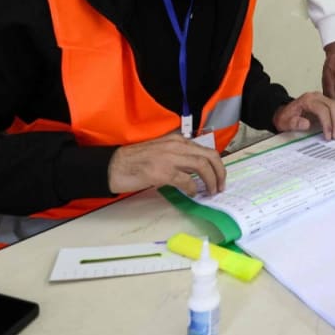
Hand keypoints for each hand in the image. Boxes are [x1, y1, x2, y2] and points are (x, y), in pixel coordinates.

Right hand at [107, 131, 225, 195]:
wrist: (113, 165)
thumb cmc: (136, 161)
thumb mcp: (162, 152)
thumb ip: (179, 157)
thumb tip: (196, 172)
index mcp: (177, 140)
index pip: (205, 150)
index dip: (217, 165)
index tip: (219, 177)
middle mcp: (176, 145)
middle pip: (209, 156)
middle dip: (220, 172)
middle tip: (221, 186)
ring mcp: (169, 157)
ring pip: (202, 165)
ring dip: (211, 180)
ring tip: (212, 191)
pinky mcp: (161, 171)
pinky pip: (186, 180)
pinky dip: (193, 188)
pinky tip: (193, 193)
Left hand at [273, 91, 334, 139]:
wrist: (285, 112)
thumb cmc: (286, 117)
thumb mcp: (285, 122)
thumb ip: (294, 123)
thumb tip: (306, 124)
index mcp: (307, 100)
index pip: (322, 109)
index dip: (327, 123)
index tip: (327, 136)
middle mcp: (317, 97)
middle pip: (334, 106)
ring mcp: (323, 99)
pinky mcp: (327, 103)